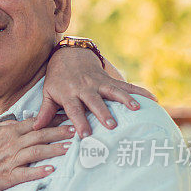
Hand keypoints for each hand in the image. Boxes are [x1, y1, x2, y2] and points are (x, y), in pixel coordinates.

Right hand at [0, 118, 73, 190]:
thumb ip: (5, 125)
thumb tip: (20, 121)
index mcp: (7, 132)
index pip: (34, 123)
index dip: (51, 119)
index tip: (67, 117)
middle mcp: (11, 144)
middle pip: (40, 135)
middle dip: (59, 132)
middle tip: (76, 130)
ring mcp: (10, 160)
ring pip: (36, 152)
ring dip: (54, 150)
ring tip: (70, 148)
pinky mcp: (7, 176)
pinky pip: (26, 173)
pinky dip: (39, 171)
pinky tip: (51, 170)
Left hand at [34, 47, 156, 137]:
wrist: (69, 55)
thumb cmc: (57, 80)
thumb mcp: (48, 93)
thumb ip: (45, 111)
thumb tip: (36, 128)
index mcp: (69, 94)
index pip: (74, 110)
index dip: (79, 122)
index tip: (85, 135)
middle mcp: (85, 88)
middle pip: (95, 101)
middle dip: (103, 113)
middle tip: (112, 125)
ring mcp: (99, 83)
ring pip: (113, 91)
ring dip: (125, 99)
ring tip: (136, 109)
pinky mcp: (109, 80)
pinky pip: (126, 86)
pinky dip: (140, 92)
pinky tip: (154, 100)